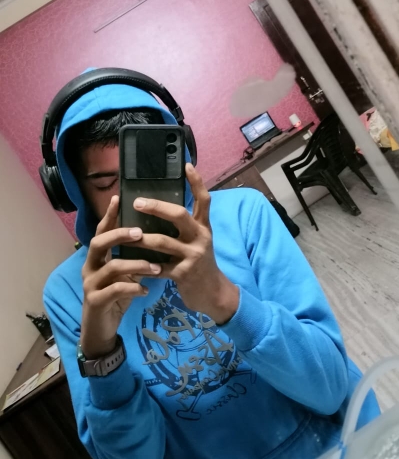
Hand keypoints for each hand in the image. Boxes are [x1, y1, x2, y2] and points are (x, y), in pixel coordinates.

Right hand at [81, 197, 155, 358]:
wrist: (100, 330)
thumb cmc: (114, 298)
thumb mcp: (124, 275)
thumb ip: (132, 258)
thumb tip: (153, 238)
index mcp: (97, 258)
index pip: (101, 232)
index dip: (108, 216)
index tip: (118, 198)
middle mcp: (90, 267)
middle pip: (98, 244)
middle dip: (119, 235)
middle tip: (139, 232)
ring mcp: (91, 285)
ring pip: (111, 268)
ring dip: (135, 265)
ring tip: (155, 267)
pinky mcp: (96, 302)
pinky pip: (115, 290)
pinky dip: (133, 288)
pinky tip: (146, 291)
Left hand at [133, 164, 238, 323]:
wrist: (212, 293)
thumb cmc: (199, 263)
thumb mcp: (197, 241)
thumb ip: (185, 227)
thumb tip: (159, 209)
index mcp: (203, 227)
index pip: (204, 200)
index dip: (196, 182)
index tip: (186, 165)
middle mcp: (200, 237)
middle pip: (178, 215)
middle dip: (156, 207)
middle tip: (136, 203)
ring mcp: (192, 256)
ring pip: (162, 241)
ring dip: (141, 238)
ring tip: (126, 235)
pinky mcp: (183, 274)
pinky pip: (157, 267)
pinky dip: (142, 266)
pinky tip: (130, 264)